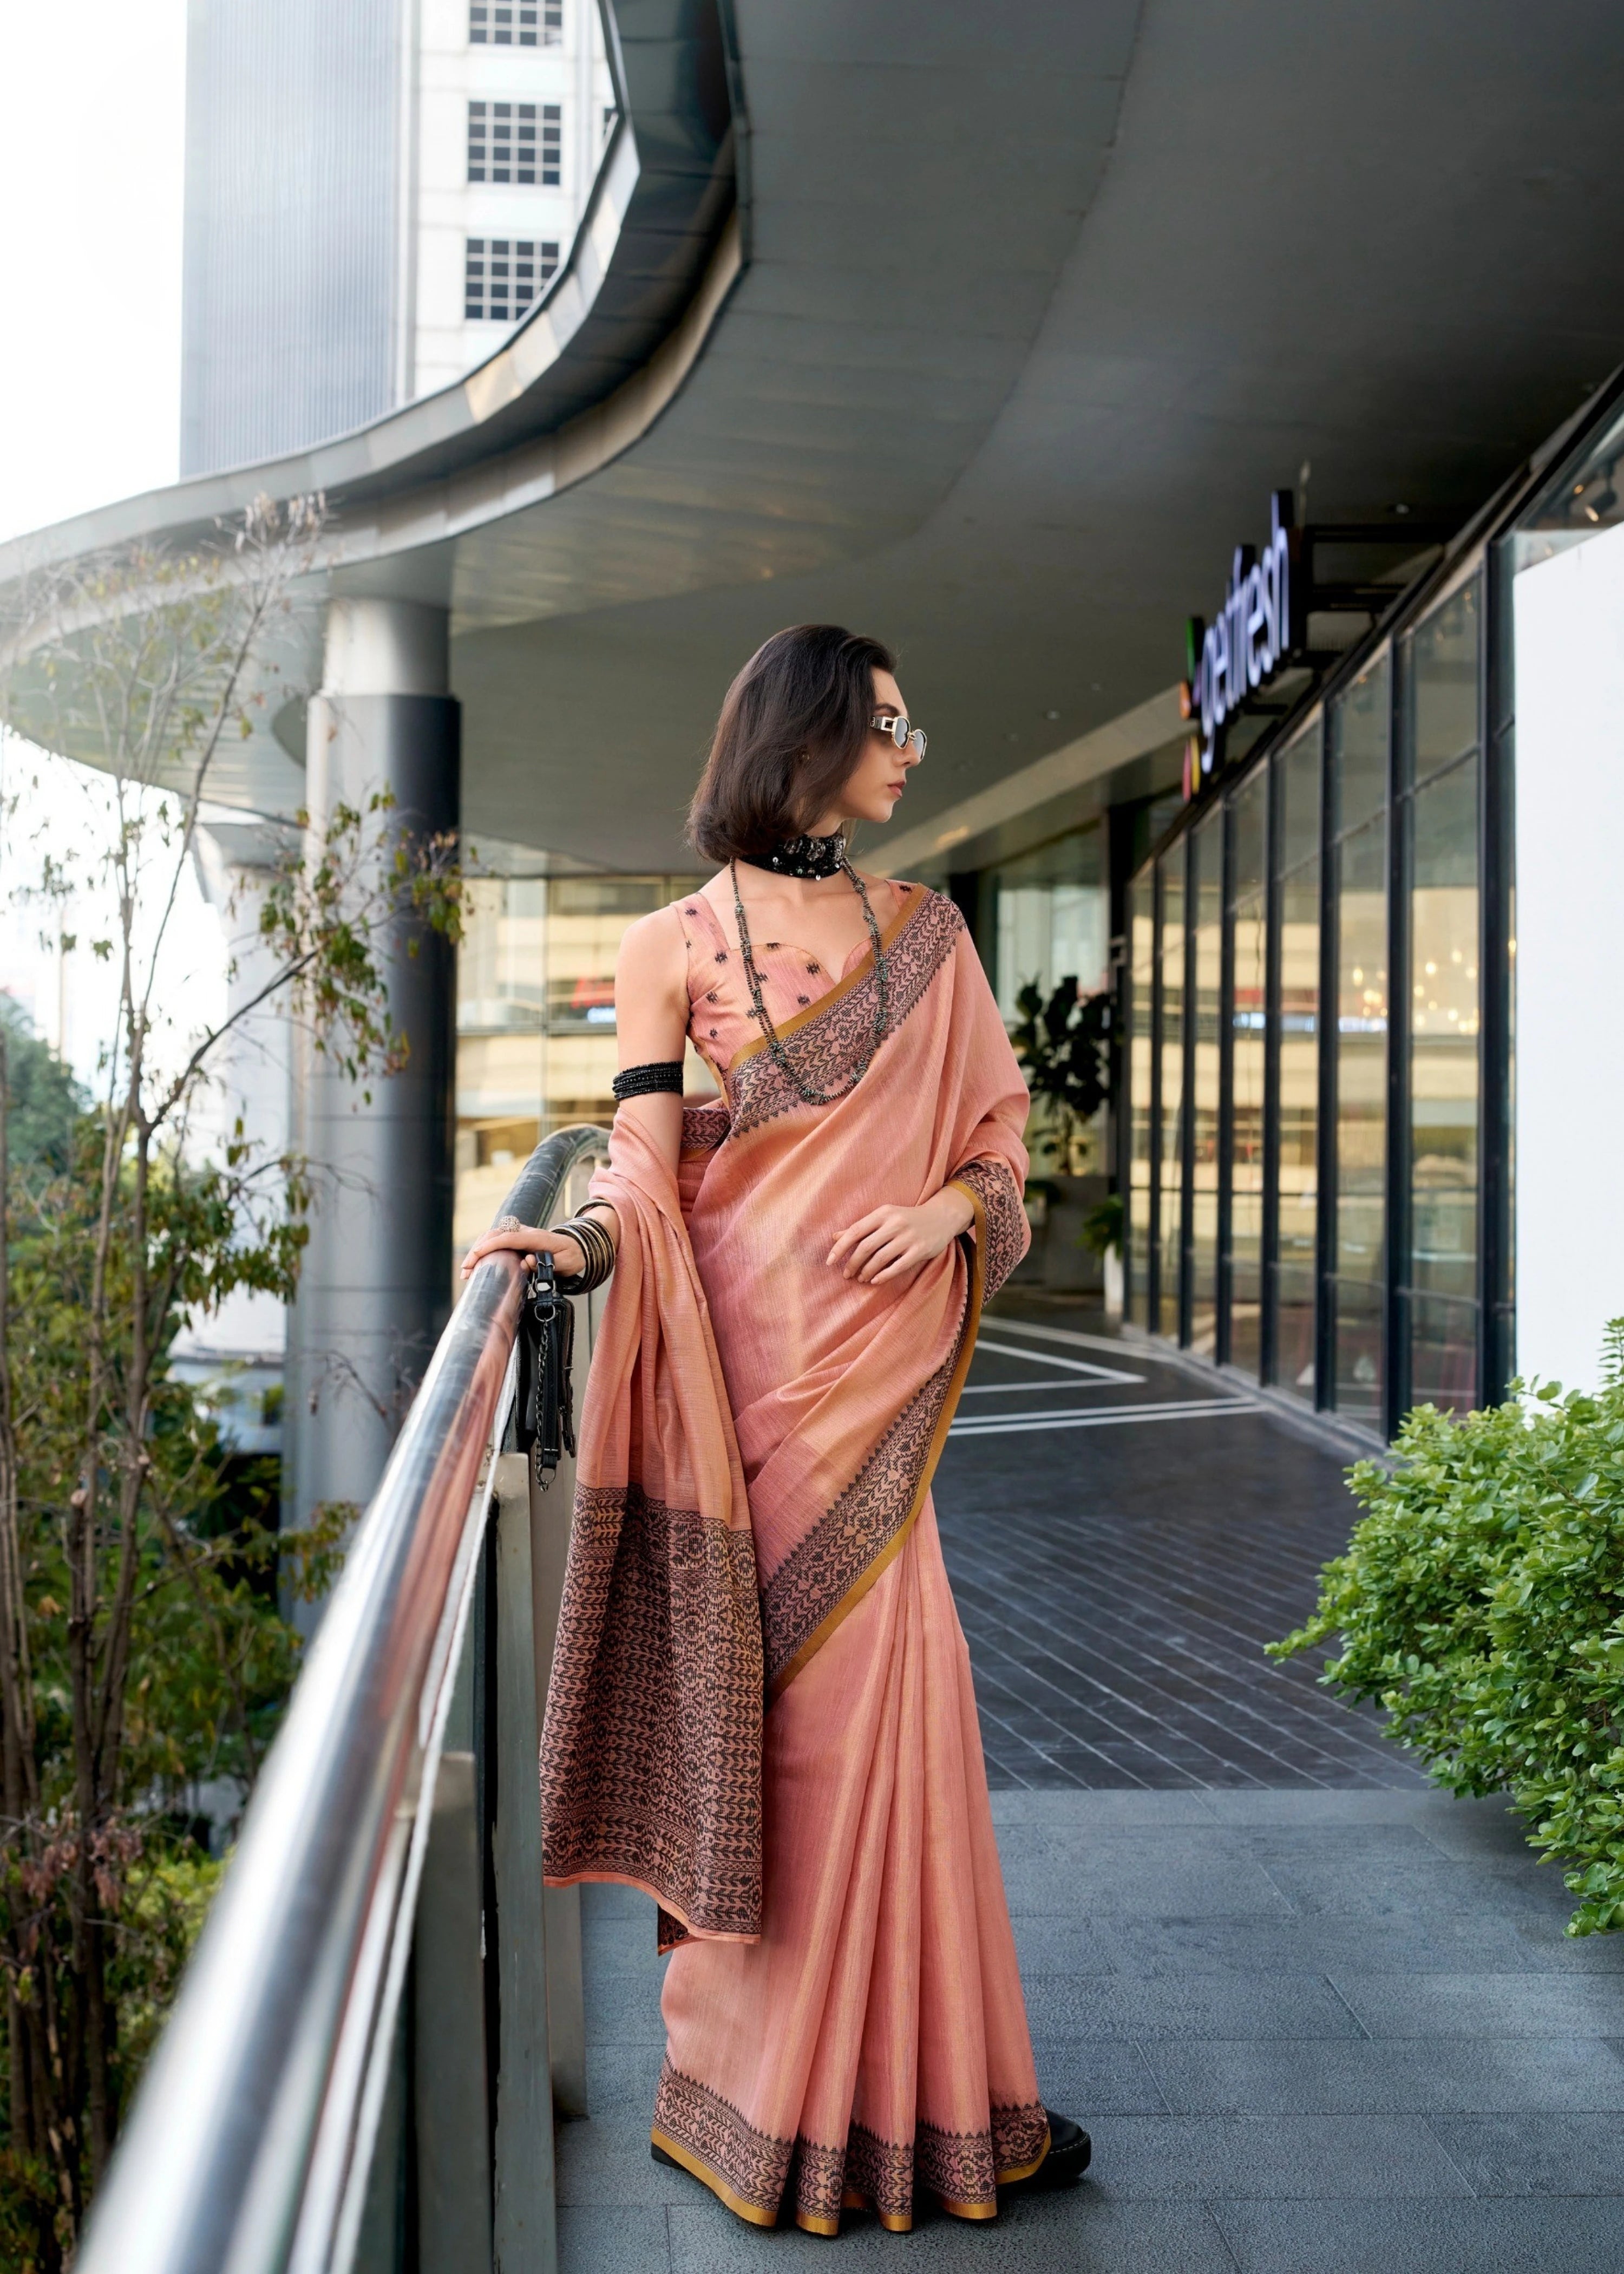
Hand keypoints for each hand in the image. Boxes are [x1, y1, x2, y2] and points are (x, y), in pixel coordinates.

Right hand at [460, 1220, 589, 1281]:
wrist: (579, 1247)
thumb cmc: (572, 1256)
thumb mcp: (565, 1263)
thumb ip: (546, 1263)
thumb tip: (527, 1262)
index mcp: (536, 1238)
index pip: (509, 1238)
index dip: (491, 1246)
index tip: (476, 1255)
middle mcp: (526, 1232)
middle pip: (496, 1235)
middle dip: (478, 1250)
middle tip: (466, 1270)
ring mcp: (521, 1234)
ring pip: (494, 1236)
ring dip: (479, 1250)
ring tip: (468, 1270)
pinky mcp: (518, 1239)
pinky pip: (498, 1240)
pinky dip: (485, 1249)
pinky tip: (479, 1263)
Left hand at [826, 1187, 974, 1286]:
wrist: (940, 1217)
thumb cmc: (906, 1219)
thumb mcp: (884, 1218)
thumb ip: (860, 1227)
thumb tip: (834, 1237)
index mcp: (883, 1213)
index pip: (855, 1231)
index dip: (840, 1248)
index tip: (830, 1262)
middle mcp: (895, 1223)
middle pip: (866, 1247)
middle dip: (852, 1263)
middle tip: (846, 1275)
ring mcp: (909, 1237)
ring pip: (880, 1258)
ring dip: (867, 1271)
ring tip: (861, 1278)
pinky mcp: (920, 1250)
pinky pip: (898, 1266)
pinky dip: (884, 1275)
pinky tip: (875, 1281)